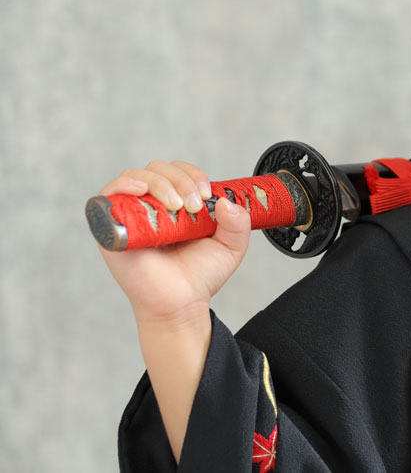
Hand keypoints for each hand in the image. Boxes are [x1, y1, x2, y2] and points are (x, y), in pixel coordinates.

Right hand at [97, 160, 250, 324]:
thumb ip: (238, 222)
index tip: (208, 194)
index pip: (179, 170)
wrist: (181, 304)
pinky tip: (142, 191)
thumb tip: (226, 201)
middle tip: (194, 205)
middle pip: (158, 168)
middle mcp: (152, 205)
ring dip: (159, 183)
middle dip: (180, 180)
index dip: (193, 174)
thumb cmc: (200, 275)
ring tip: (176, 206)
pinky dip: (124, 185)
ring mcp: (131, 215)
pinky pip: (108, 195)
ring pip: (136, 176)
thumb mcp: (231, 245)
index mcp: (177, 203)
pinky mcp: (113, 228)